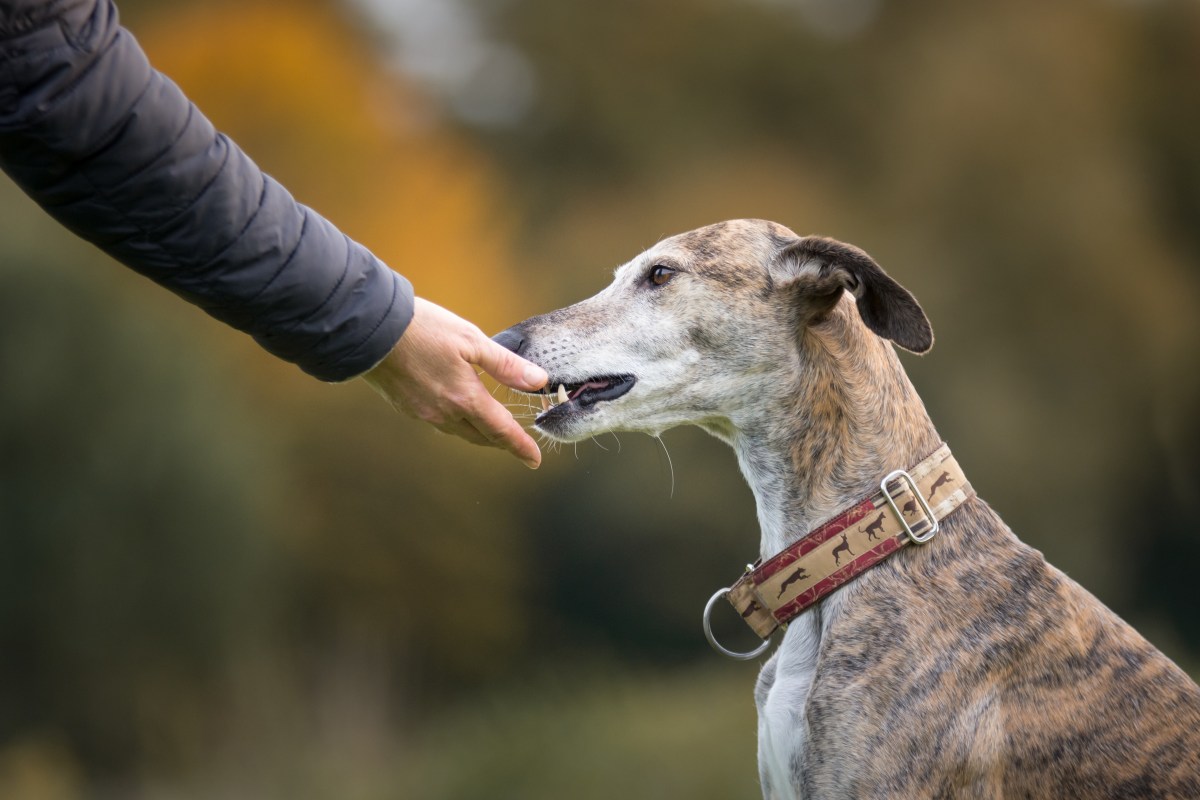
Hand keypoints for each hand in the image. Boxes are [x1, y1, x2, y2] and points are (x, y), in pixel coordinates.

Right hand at [362, 297, 547, 467]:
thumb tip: (539, 380)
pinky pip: (439, 422)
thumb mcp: (471, 340)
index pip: (501, 431)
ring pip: (459, 431)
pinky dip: (456, 421)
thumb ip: (506, 364)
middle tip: (517, 444)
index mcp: (465, 398)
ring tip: (491, 426)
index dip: (520, 447)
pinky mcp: (406, 407)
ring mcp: (423, 413)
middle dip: (501, 442)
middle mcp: (445, 413)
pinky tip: (457, 409)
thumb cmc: (423, 329)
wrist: (370, 330)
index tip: (535, 460)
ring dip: (478, 432)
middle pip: (481, 437)